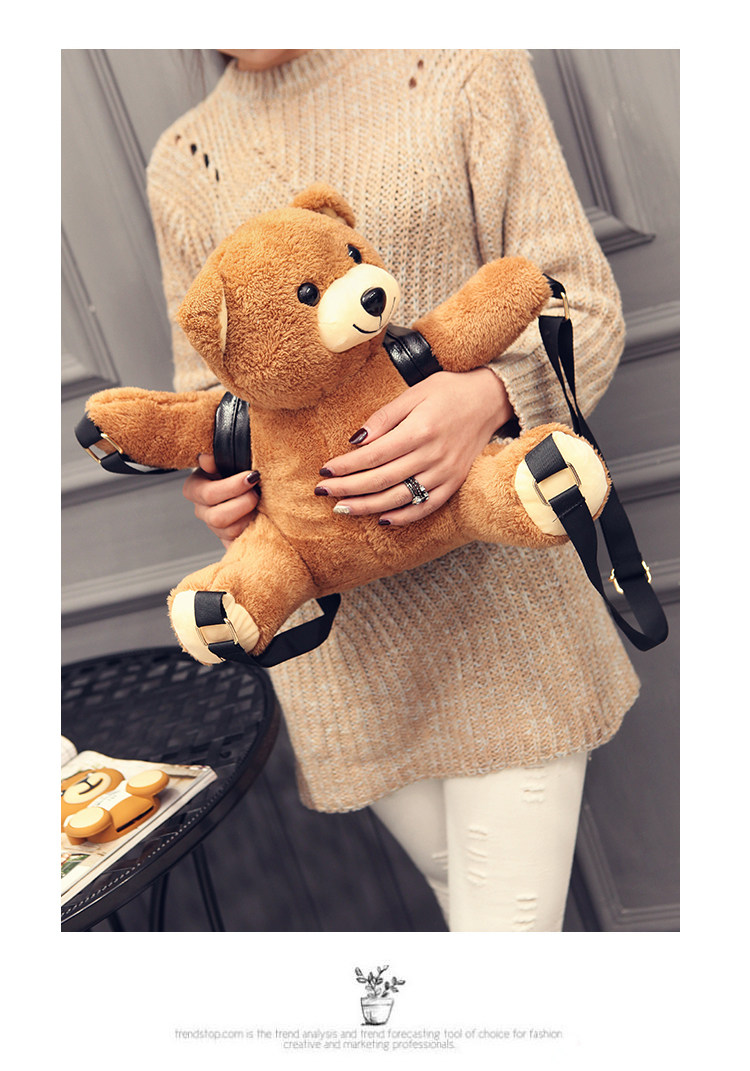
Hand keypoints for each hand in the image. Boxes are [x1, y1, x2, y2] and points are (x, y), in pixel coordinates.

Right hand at [182, 454, 259, 548]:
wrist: (249, 487)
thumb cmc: (235, 471)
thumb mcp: (226, 461)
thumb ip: (216, 458)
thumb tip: (206, 458)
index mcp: (195, 489)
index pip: (208, 494)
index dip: (232, 486)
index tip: (252, 475)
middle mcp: (202, 510)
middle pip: (217, 517)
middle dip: (243, 504)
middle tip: (257, 493)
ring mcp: (215, 528)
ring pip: (230, 531)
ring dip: (249, 517)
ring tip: (259, 504)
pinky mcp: (229, 540)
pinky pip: (239, 542)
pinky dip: (252, 532)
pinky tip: (260, 519)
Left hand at [315, 368, 513, 525]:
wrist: (490, 400)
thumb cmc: (448, 392)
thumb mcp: (414, 393)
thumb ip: (384, 418)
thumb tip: (355, 441)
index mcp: (419, 430)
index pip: (373, 455)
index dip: (346, 466)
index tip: (324, 471)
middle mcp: (432, 455)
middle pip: (381, 480)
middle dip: (348, 489)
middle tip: (323, 493)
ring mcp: (445, 473)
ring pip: (400, 497)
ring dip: (368, 507)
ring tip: (342, 509)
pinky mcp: (454, 483)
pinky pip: (426, 507)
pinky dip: (403, 517)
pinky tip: (381, 519)